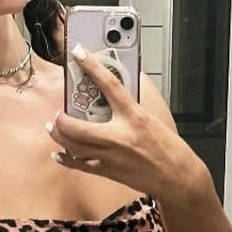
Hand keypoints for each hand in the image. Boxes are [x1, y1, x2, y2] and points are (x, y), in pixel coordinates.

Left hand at [46, 46, 194, 202]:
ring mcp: (111, 156)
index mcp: (134, 117)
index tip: (78, 53)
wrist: (177, 177)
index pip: (109, 85)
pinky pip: (81, 165)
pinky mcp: (109, 171)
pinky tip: (59, 153)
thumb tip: (111, 96)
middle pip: (78, 126)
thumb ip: (129, 109)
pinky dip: (67, 159)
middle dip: (62, 118)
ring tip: (53, 127)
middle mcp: (119, 136)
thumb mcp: (150, 120)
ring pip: (74, 146)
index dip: (92, 66)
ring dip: (59, 136)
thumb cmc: (168, 149)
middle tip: (57, 112)